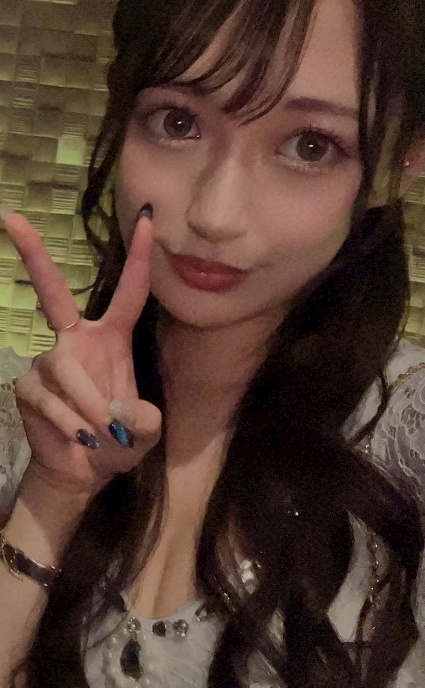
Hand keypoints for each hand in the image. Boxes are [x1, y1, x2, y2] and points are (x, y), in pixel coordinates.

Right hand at [1, 208, 161, 500]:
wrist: (85, 471)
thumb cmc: (119, 440)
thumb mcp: (145, 432)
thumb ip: (144, 421)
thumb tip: (118, 409)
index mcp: (112, 338)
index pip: (130, 291)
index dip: (141, 256)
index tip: (147, 216)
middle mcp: (76, 340)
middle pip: (53, 292)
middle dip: (34, 255)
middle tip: (12, 218)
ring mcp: (48, 361)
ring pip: (64, 367)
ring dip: (89, 404)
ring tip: (102, 433)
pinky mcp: (26, 387)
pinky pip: (49, 398)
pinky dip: (70, 423)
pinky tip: (80, 438)